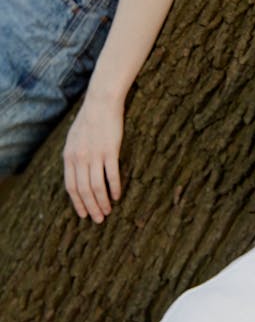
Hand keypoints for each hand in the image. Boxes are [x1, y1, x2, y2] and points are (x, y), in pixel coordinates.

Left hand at [63, 95, 123, 222]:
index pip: (71, 186)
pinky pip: (111, 175)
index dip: (77, 202)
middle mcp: (80, 158)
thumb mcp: (74, 138)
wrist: (101, 102)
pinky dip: (114, 188)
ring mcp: (95, 155)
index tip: (84, 214)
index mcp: (69, 156)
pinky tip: (117, 196)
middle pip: (84, 190)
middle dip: (91, 207)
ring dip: (102, 202)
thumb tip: (77, 173)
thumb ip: (74, 156)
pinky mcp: (110, 151)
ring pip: (97, 186)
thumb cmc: (89, 119)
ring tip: (108, 212)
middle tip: (98, 219)